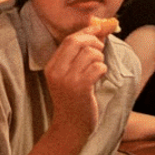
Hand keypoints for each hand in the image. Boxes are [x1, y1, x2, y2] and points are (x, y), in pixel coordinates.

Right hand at [43, 25, 110, 140]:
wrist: (70, 127)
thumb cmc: (74, 98)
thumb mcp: (70, 75)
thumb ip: (80, 53)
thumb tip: (99, 29)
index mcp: (51, 66)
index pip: (69, 39)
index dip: (87, 31)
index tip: (99, 27)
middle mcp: (57, 72)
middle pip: (79, 42)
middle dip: (94, 42)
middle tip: (100, 51)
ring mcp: (68, 80)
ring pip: (91, 54)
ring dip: (100, 59)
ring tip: (96, 70)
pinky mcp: (80, 88)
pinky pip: (98, 67)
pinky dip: (102, 69)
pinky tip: (98, 79)